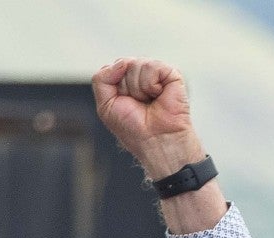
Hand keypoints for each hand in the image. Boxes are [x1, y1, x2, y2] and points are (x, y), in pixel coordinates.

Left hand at [92, 57, 206, 177]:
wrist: (155, 140)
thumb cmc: (132, 127)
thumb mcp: (105, 105)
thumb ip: (102, 79)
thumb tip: (123, 61)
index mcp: (125, 80)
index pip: (112, 67)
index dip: (114, 85)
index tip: (122, 103)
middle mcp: (140, 74)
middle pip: (123, 64)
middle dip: (125, 88)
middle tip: (137, 104)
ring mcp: (156, 73)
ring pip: (136, 64)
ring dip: (138, 89)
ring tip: (149, 101)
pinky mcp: (171, 73)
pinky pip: (152, 67)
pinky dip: (151, 85)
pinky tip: (158, 95)